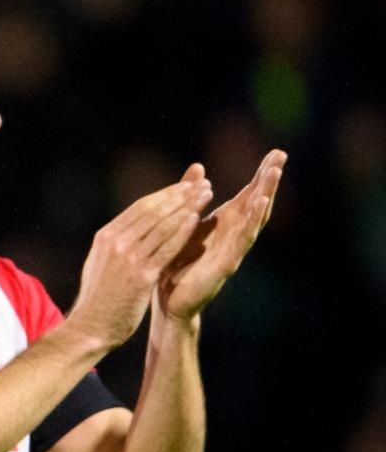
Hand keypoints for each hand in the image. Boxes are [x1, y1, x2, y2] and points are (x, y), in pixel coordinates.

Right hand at [66, 175, 214, 349]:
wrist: (91, 327)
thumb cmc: (100, 298)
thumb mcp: (101, 262)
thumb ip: (116, 243)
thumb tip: (131, 228)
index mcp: (105, 237)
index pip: (140, 207)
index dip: (166, 194)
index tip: (185, 186)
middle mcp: (115, 243)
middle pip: (153, 211)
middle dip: (180, 195)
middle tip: (202, 184)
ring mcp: (128, 259)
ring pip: (162, 225)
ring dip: (187, 207)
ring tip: (206, 195)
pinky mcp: (141, 276)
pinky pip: (166, 248)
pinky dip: (182, 232)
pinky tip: (197, 220)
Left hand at [156, 149, 285, 321]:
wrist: (170, 299)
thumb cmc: (180, 260)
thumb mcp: (186, 221)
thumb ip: (193, 196)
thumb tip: (199, 166)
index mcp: (226, 223)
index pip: (249, 194)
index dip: (262, 174)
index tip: (276, 152)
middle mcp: (235, 235)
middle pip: (258, 203)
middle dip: (269, 181)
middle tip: (280, 157)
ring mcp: (234, 250)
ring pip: (254, 222)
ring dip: (264, 199)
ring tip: (272, 178)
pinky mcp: (226, 265)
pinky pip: (241, 243)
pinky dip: (250, 225)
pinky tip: (257, 209)